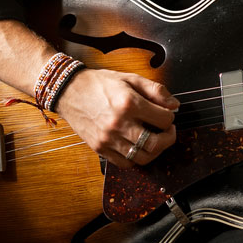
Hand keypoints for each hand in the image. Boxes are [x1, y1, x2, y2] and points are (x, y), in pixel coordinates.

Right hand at [57, 67, 178, 167]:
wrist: (68, 90)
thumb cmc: (99, 84)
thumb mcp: (130, 78)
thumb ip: (156, 90)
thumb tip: (174, 105)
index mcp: (129, 103)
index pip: (164, 119)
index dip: (170, 117)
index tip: (167, 114)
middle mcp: (119, 123)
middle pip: (156, 143)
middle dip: (169, 138)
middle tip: (168, 131)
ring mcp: (108, 139)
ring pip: (142, 157)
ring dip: (155, 151)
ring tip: (155, 140)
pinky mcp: (100, 148)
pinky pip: (125, 163)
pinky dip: (136, 158)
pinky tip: (138, 147)